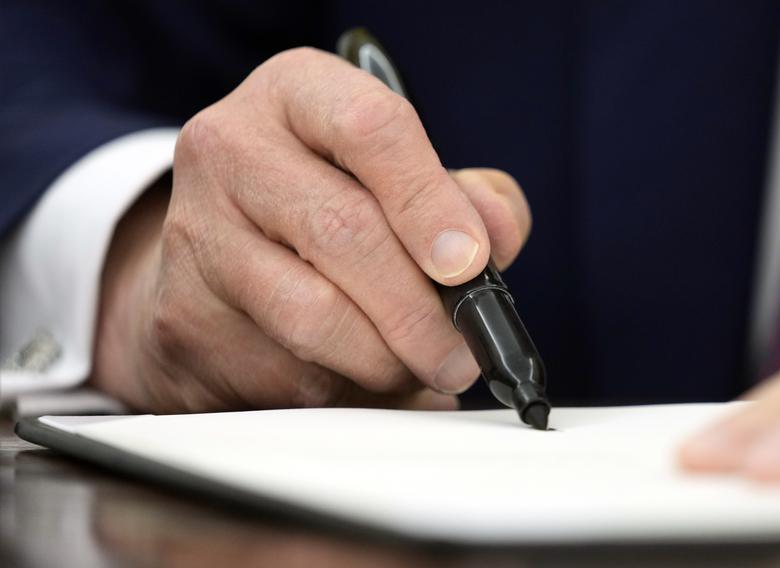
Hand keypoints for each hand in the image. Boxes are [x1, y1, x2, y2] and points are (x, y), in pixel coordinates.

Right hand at [90, 48, 530, 411]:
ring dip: (385, 360)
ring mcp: (196, 234)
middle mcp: (231, 148)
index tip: (470, 264)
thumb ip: (465, 196)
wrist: (215, 254)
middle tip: (462, 352)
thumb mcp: (397, 174)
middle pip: (342, 231)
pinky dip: (342, 389)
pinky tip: (361, 379)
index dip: (430, 202)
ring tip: (420, 370)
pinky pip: (282, 371)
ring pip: (311, 316)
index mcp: (297, 93)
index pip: (371, 128)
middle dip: (420, 309)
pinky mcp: (184, 316)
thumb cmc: (327, 205)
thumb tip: (494, 236)